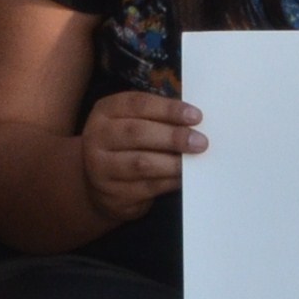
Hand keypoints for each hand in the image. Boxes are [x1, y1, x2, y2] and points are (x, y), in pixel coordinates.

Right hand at [78, 89, 205, 222]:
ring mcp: (101, 168)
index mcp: (105, 111)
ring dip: (173, 162)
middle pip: (138, 133)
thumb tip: (195, 121)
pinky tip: (184, 177)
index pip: (138, 104)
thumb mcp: (133, 121)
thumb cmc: (126, 144)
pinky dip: (170, 181)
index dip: (169, 109)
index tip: (196, 116)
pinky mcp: (113, 194)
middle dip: (173, 137)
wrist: (100, 184)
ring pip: (142, 163)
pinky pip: (147, 187)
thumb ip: (158, 117)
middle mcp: (97, 138)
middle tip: (200, 141)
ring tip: (194, 159)